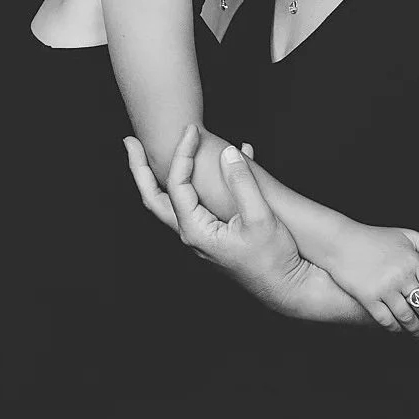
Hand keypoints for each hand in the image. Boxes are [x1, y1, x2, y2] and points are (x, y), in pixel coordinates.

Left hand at [125, 125, 318, 313]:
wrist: (288, 288)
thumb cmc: (275, 258)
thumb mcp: (260, 218)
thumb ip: (241, 183)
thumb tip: (227, 152)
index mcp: (196, 231)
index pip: (176, 184)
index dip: (182, 153)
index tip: (193, 130)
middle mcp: (191, 235)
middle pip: (153, 198)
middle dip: (139, 169)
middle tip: (129, 142)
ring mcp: (200, 236)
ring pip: (170, 203)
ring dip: (159, 176)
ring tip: (150, 153)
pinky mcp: (213, 235)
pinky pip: (194, 204)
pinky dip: (192, 183)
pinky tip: (216, 164)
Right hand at [329, 225, 418, 338]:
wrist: (340, 241)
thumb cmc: (375, 238)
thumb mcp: (406, 235)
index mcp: (413, 261)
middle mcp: (401, 276)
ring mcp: (384, 288)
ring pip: (408, 317)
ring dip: (418, 330)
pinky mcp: (368, 298)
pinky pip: (387, 320)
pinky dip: (396, 328)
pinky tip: (401, 330)